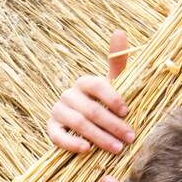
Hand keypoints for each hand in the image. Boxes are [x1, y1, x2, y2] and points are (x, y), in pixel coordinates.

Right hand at [47, 30, 134, 154]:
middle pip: (91, 109)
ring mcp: (58, 111)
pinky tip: (87, 149)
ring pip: (78, 123)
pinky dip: (72, 143)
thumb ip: (118, 63)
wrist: (85, 126)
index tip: (127, 112)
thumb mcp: (113, 86)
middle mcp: (68, 94)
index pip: (96, 84)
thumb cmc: (103, 104)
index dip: (112, 98)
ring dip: (99, 137)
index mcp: (84, 82)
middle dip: (113, 124)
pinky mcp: (51, 128)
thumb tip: (119, 32)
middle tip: (129, 138)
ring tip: (117, 148)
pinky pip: (58, 136)